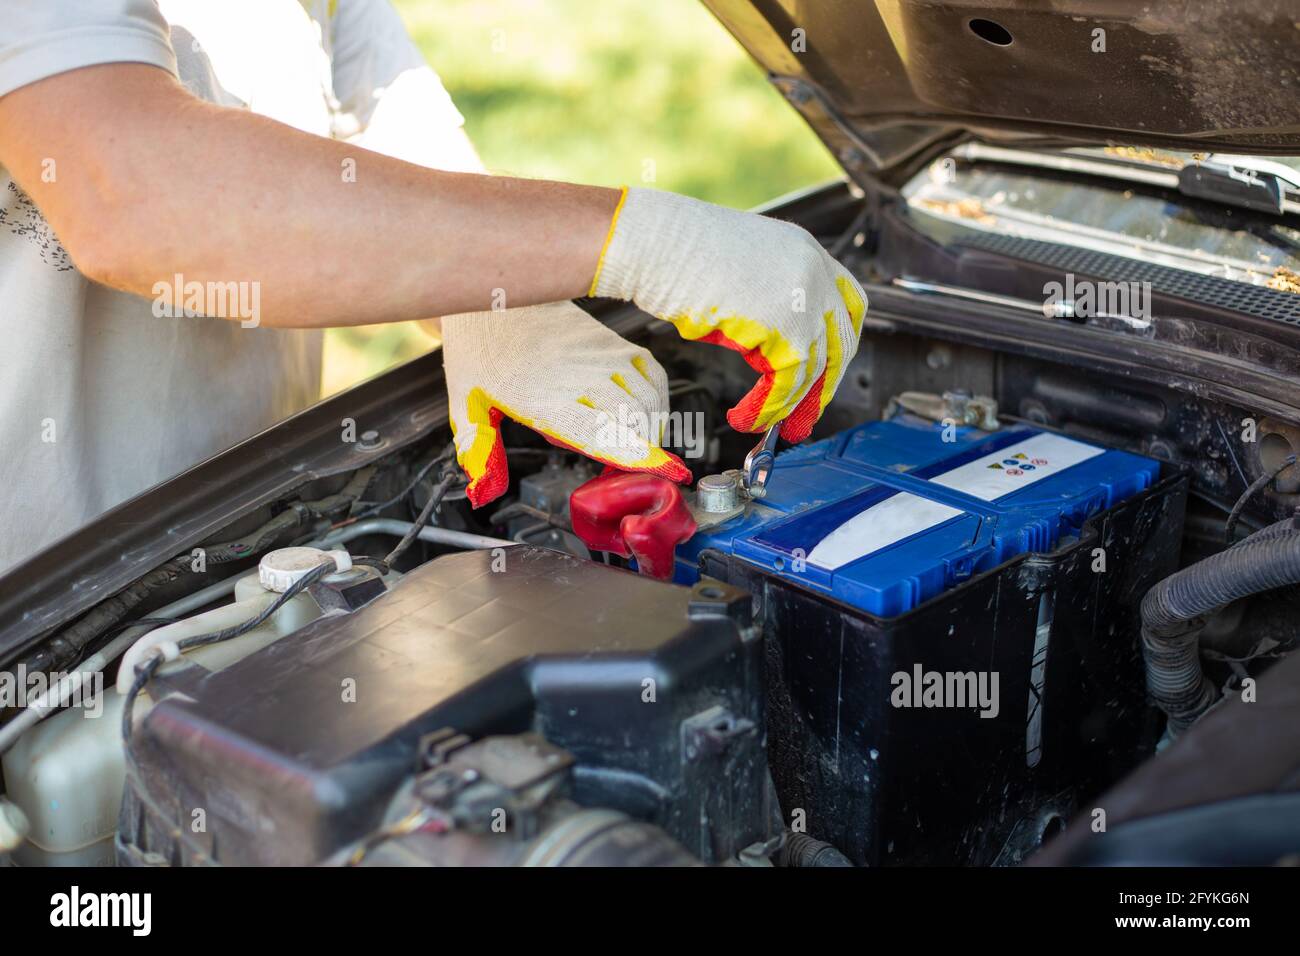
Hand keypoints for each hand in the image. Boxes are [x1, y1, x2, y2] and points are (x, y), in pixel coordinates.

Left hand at [441, 301, 690, 506]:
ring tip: (645, 443)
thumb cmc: (481, 345)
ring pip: (647, 397)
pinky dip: (659, 395)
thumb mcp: (467, 402)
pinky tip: (651, 408)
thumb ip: (477, 449)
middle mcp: (580, 377)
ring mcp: (601, 356)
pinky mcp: (611, 340)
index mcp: (545, 399)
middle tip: (636, 466)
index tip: (662, 470)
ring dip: (654, 425)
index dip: (633, 454)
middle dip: (644, 449)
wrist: (494, 292)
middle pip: (633, 420)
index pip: (599, 433)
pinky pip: (652, 371)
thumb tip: (482, 491)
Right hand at [590, 187, 866, 442]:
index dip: (837, 345)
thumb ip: (773, 306)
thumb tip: (774, 357)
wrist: (654, 244)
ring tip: (760, 423)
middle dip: (820, 389)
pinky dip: (767, 408)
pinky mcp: (785, 326)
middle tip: (802, 418)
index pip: (848, 305)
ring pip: (813, 370)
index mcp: (807, 252)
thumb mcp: (745, 275)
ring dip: (786, 406)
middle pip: (840, 343)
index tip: (824, 375)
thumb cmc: (680, 256)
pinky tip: (746, 416)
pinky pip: (788, 381)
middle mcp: (814, 272)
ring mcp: (804, 297)